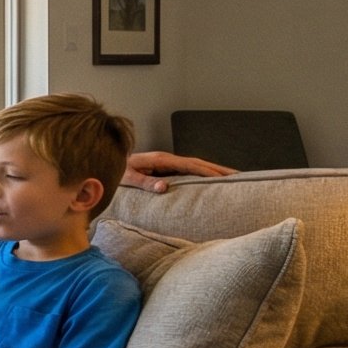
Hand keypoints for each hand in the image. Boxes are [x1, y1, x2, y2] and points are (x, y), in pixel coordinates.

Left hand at [122, 151, 236, 192]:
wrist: (107, 163)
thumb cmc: (117, 172)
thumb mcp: (128, 178)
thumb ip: (145, 182)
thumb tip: (164, 187)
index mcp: (161, 159)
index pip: (190, 164)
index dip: (208, 170)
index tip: (225, 176)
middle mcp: (167, 159)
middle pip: (199, 163)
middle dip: (219, 169)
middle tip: (240, 176)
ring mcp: (168, 164)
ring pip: (196, 166)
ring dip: (214, 171)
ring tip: (233, 178)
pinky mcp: (166, 169)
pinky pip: (189, 171)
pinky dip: (203, 175)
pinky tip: (212, 182)